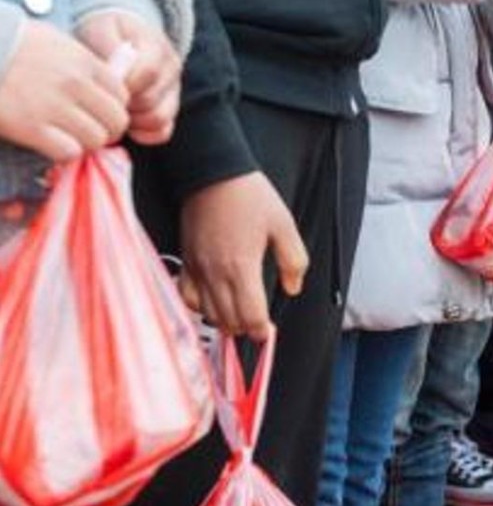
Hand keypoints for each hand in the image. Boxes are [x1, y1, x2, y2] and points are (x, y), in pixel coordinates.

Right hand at [0, 20, 128, 161]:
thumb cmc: (7, 42)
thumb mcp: (51, 41)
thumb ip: (82, 62)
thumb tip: (110, 82)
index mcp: (82, 61)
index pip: (121, 95)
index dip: (112, 107)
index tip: (97, 112)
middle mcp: (74, 84)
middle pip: (116, 121)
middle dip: (105, 130)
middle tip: (87, 131)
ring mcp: (54, 106)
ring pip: (96, 140)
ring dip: (85, 143)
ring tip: (67, 137)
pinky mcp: (32, 128)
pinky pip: (69, 152)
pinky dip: (63, 152)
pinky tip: (50, 144)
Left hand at [76, 12, 182, 144]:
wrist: (119, 38)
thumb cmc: (106, 35)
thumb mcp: (100, 29)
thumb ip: (105, 46)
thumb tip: (114, 75)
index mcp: (157, 46)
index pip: (148, 72)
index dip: (124, 84)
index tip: (103, 85)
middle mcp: (171, 71)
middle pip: (151, 100)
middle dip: (123, 104)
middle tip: (103, 99)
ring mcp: (173, 93)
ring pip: (158, 119)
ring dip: (131, 120)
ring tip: (112, 110)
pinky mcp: (170, 112)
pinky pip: (162, 132)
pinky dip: (142, 133)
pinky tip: (126, 123)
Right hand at [178, 172, 308, 340]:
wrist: (213, 174)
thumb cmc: (249, 196)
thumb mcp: (284, 226)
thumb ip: (293, 261)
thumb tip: (292, 288)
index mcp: (242, 266)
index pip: (250, 317)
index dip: (261, 331)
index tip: (268, 331)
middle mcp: (216, 272)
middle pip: (229, 321)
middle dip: (246, 328)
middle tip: (257, 324)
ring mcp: (197, 268)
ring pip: (208, 313)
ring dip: (225, 320)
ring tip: (239, 315)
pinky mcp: (185, 260)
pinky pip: (186, 297)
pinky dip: (200, 307)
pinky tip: (213, 302)